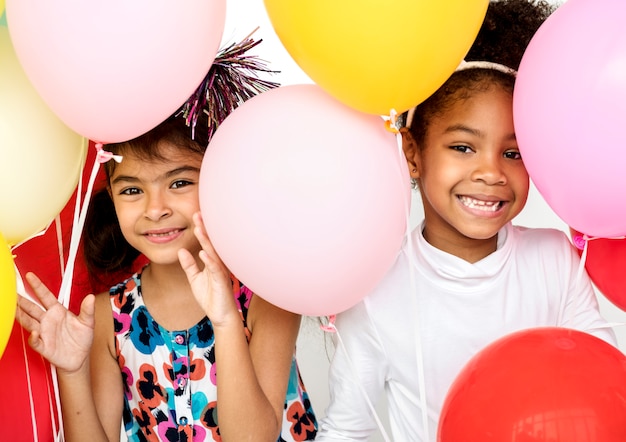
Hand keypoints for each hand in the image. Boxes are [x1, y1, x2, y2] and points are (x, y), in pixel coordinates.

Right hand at [16, 272, 94, 373]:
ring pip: (28, 321)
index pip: (45, 296)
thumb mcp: (88, 322)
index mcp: (58, 311)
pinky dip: (33, 337)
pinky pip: (35, 340)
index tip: (29, 275)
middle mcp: (48, 320)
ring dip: (20, 315)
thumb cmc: (82, 338)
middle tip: (12, 291)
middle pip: (32, 307)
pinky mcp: (44, 346)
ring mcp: (44, 332)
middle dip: (22, 299)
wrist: (80, 358)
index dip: (38, 286)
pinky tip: (34, 332)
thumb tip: (90, 297)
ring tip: (13, 307)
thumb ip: (88, 310)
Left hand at [178, 212, 239, 327]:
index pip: (206, 243)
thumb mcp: (195, 279)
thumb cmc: (211, 297)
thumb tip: (182, 251)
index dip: (201, 230)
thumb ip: (189, 265)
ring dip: (206, 240)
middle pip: (211, 243)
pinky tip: (203, 252)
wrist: (221, 316)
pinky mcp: (222, 282)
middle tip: (197, 214)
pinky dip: (210, 260)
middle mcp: (219, 264)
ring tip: (199, 228)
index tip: (195, 216)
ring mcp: (221, 272)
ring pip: (214, 253)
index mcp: (212, 262)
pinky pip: (216, 269)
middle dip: (204, 229)